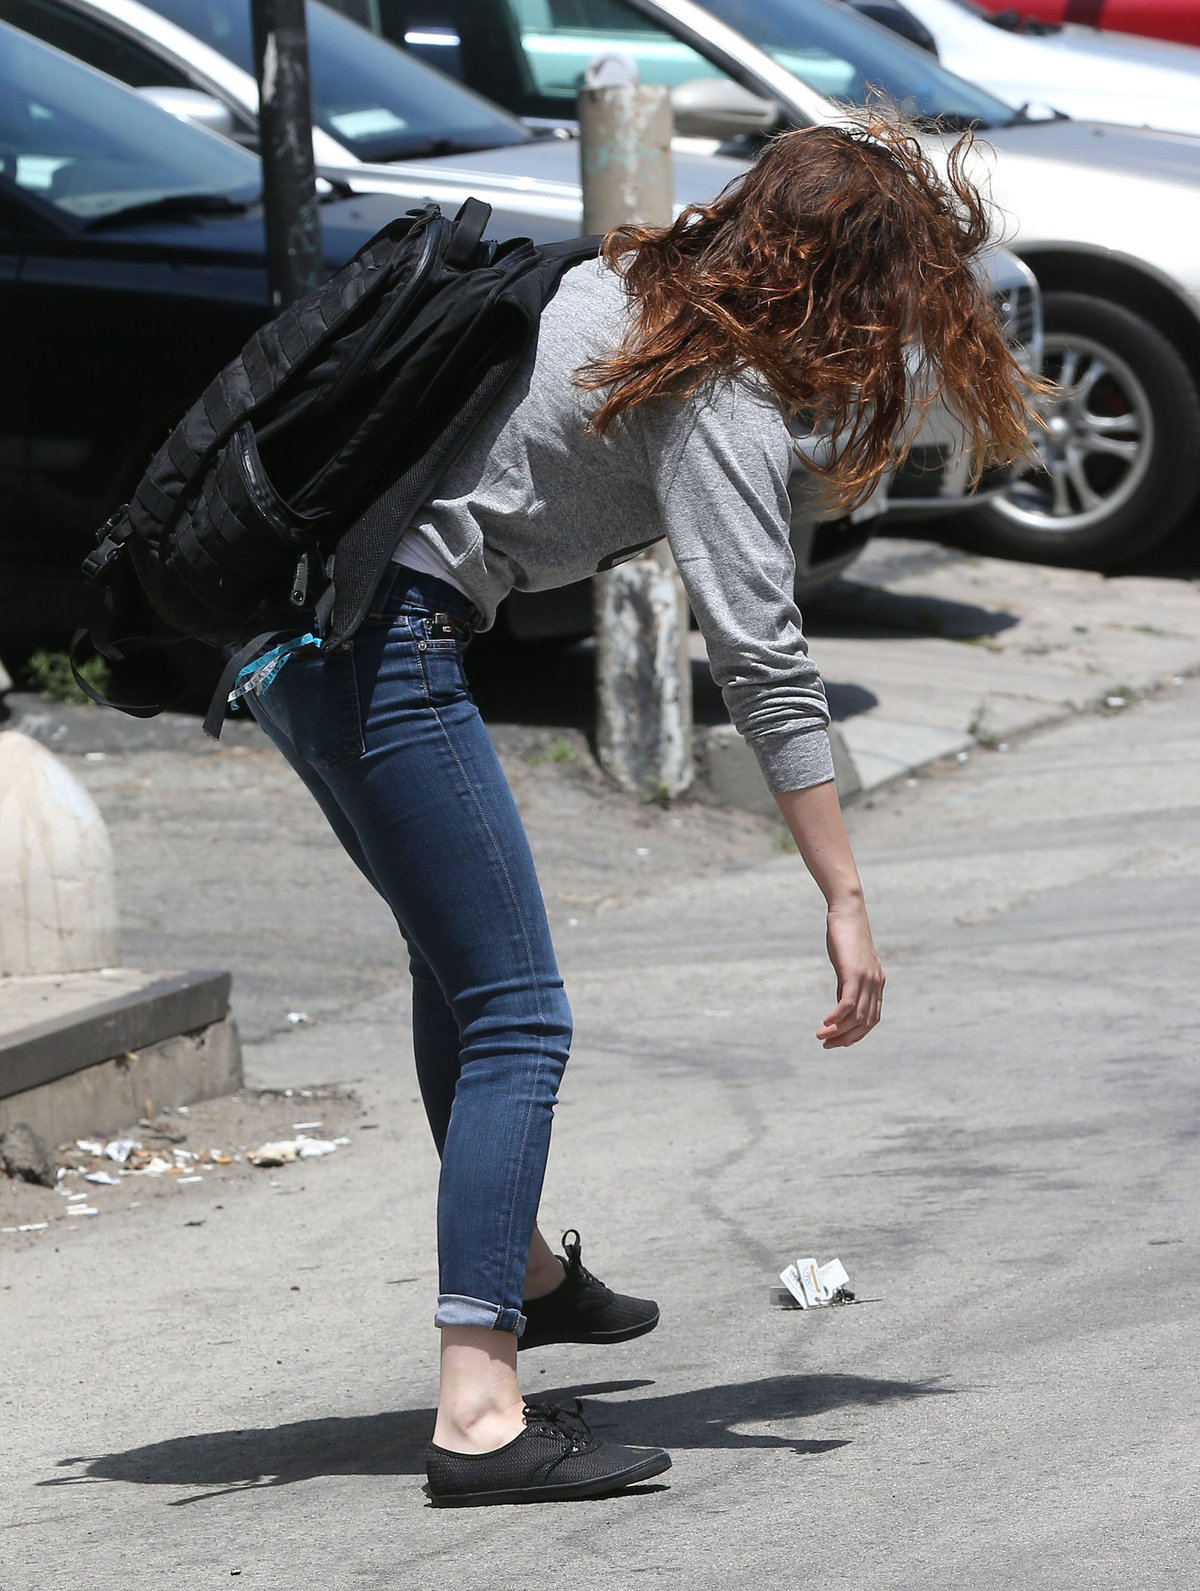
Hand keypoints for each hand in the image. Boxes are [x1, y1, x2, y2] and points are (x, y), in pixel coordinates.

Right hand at [817, 901, 883, 1048]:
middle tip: (827, 1045)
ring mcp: (867, 979)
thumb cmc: (845, 935)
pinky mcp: (854, 973)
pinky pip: (848, 1003)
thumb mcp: (848, 964)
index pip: (871, 1019)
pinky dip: (837, 1017)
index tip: (838, 1042)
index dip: (856, 1034)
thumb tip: (841, 1007)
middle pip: (865, 1023)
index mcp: (876, 983)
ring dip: (838, 1031)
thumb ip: (848, 985)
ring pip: (857, 1016)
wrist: (848, 911)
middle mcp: (875, 984)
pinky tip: (825, 1023)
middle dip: (846, 1038)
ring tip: (821, 1036)